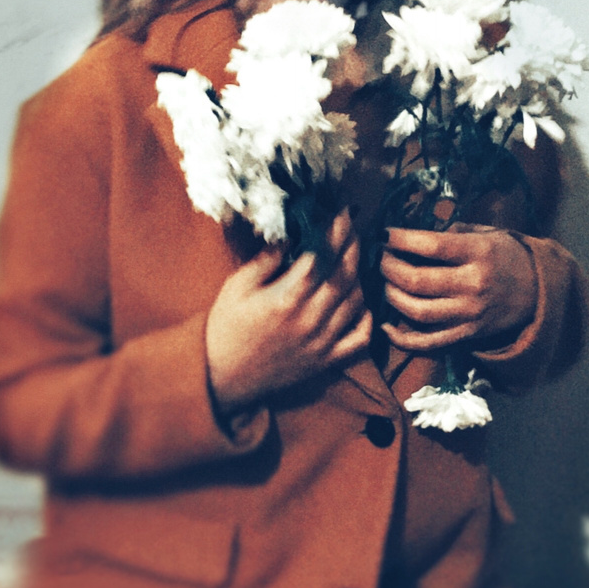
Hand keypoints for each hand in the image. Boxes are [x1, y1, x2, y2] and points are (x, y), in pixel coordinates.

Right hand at [206, 209, 372, 412]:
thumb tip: (292, 234)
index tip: (341, 212)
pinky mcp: (326, 360)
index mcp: (286, 298)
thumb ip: (266, 259)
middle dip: (352, 245)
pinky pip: (359, 338)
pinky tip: (360, 300)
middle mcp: (310, 319)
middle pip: (345, 274)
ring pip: (356, 301)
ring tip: (354, 256)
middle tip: (352, 226)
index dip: (336, 231)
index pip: (323, 256)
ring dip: (360, 274)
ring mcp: (321, 342)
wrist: (221, 375)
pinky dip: (367, 317)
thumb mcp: (237, 286)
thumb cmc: (226, 326)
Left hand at [380, 225, 537, 352]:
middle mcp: (472, 285)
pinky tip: (386, 326)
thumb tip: (415, 233)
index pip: (432, 246)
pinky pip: (428, 343)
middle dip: (389, 268)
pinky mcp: (466, 335)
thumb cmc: (507, 256)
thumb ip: (454, 232)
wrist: (538, 293)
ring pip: (417, 312)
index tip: (385, 235)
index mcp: (479, 253)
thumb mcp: (488, 233)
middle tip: (381, 259)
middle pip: (417, 280)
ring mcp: (468, 314)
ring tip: (386, 283)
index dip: (401, 240)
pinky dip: (402, 339)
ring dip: (392, 296)